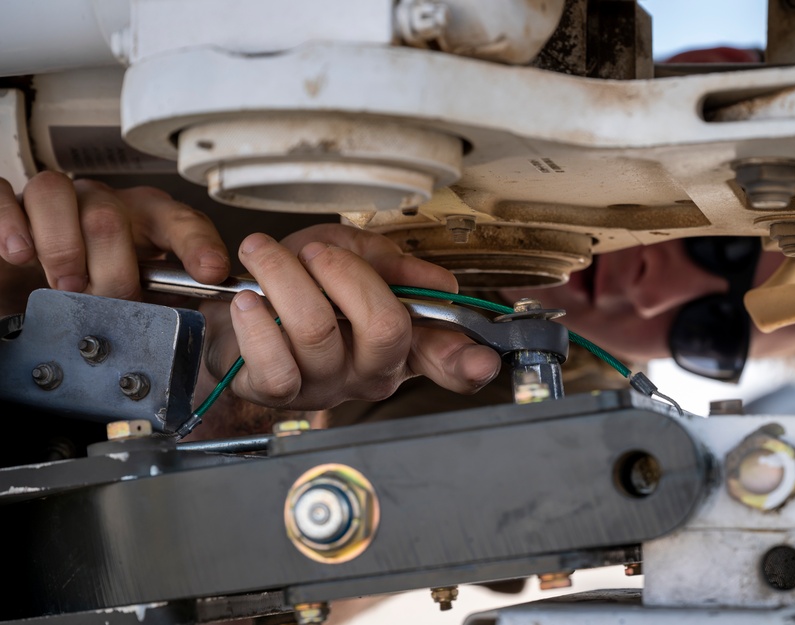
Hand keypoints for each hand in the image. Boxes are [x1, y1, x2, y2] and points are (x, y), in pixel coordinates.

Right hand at [0, 172, 229, 309]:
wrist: (38, 285)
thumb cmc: (98, 285)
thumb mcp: (142, 292)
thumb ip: (170, 296)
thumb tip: (200, 314)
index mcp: (147, 219)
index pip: (180, 221)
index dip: (197, 244)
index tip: (211, 271)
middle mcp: (102, 203)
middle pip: (109, 218)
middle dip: (111, 269)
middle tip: (110, 301)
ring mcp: (56, 201)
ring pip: (55, 194)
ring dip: (62, 247)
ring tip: (67, 285)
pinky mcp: (10, 207)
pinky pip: (3, 196)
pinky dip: (9, 223)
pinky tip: (20, 252)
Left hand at [199, 224, 501, 411]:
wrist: (230, 300)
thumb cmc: (295, 279)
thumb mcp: (349, 253)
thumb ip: (388, 262)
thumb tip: (437, 282)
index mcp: (398, 338)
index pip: (445, 358)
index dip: (466, 361)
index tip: (482, 362)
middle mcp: (369, 370)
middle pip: (387, 328)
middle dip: (346, 272)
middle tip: (314, 254)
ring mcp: (326, 385)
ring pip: (318, 331)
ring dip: (284, 276)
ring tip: (265, 255)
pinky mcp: (278, 393)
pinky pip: (276, 363)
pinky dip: (256, 321)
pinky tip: (247, 300)